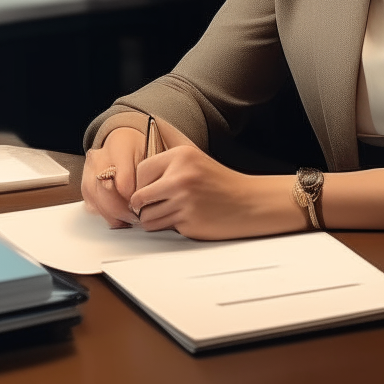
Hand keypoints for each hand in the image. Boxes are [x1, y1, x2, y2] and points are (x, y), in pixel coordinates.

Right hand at [82, 126, 146, 227]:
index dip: (132, 198)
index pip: (123, 180)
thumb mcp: (150, 155)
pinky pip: (89, 202)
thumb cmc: (139, 149)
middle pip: (105, 190)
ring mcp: (89, 169)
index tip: (142, 206)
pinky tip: (115, 217)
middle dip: (120, 210)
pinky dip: (102, 212)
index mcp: (120, 147)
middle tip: (134, 218)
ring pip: (95, 198)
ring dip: (110, 214)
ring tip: (126, 221)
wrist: (122, 141)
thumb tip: (147, 203)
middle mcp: (100, 157)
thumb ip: (147, 176)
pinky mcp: (84, 181)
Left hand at [130, 144, 303, 240]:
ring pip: (146, 217)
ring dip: (152, 219)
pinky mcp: (188, 221)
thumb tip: (136, 168)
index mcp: (180, 156)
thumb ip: (166, 160)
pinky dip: (166, 226)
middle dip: (142, 206)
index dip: (141, 183)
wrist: (247, 202)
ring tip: (169, 212)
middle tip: (155, 205)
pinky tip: (181, 218)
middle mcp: (181, 176)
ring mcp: (184, 200)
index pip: (140, 171)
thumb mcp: (194, 158)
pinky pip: (160, 227)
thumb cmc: (219, 183)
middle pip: (139, 197)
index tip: (149, 189)